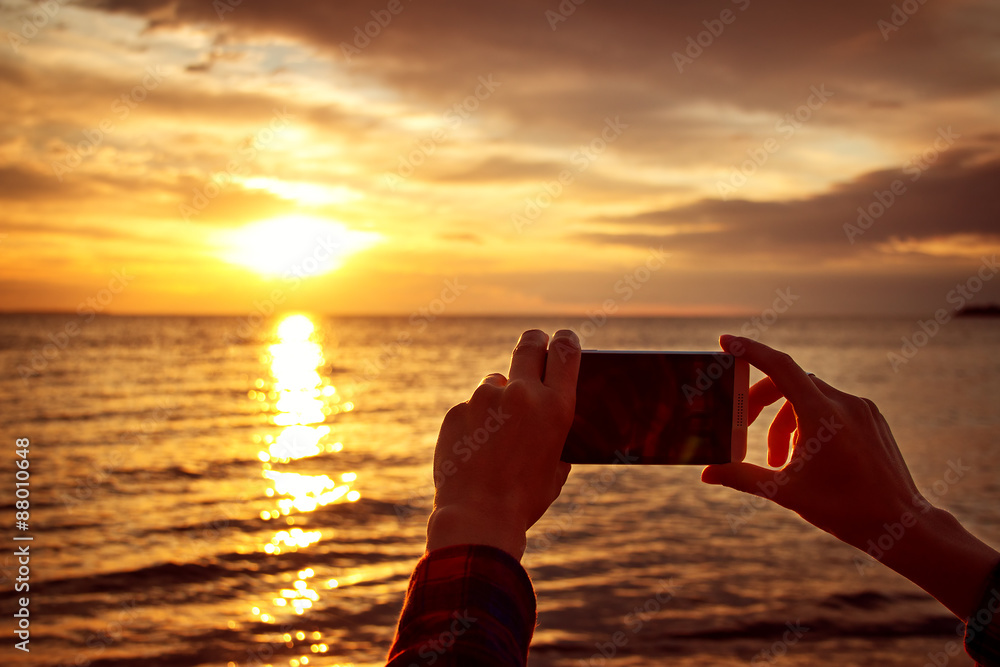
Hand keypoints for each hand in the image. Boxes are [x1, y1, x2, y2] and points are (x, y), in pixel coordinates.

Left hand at [425, 329, 580, 559]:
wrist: (478, 517)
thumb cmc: (524, 500)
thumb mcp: (556, 470)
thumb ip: (555, 441)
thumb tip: (547, 427)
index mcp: (556, 407)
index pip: (566, 352)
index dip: (566, 341)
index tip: (563, 338)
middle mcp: (523, 394)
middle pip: (529, 345)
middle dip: (534, 342)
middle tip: (534, 344)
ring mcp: (486, 400)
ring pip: (495, 383)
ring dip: (498, 398)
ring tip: (495, 436)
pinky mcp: (457, 411)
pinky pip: (470, 407)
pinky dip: (474, 422)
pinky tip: (474, 450)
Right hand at [703, 335, 998, 618]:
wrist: (903, 525)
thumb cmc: (845, 510)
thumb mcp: (786, 492)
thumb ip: (743, 477)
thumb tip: (707, 474)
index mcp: (822, 415)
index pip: (779, 367)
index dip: (750, 350)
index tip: (726, 342)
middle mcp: (844, 403)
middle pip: (789, 383)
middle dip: (762, 403)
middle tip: (745, 429)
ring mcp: (861, 408)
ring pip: (809, 397)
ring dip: (786, 421)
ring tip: (782, 461)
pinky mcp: (872, 418)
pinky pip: (831, 406)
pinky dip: (810, 423)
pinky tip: (809, 457)